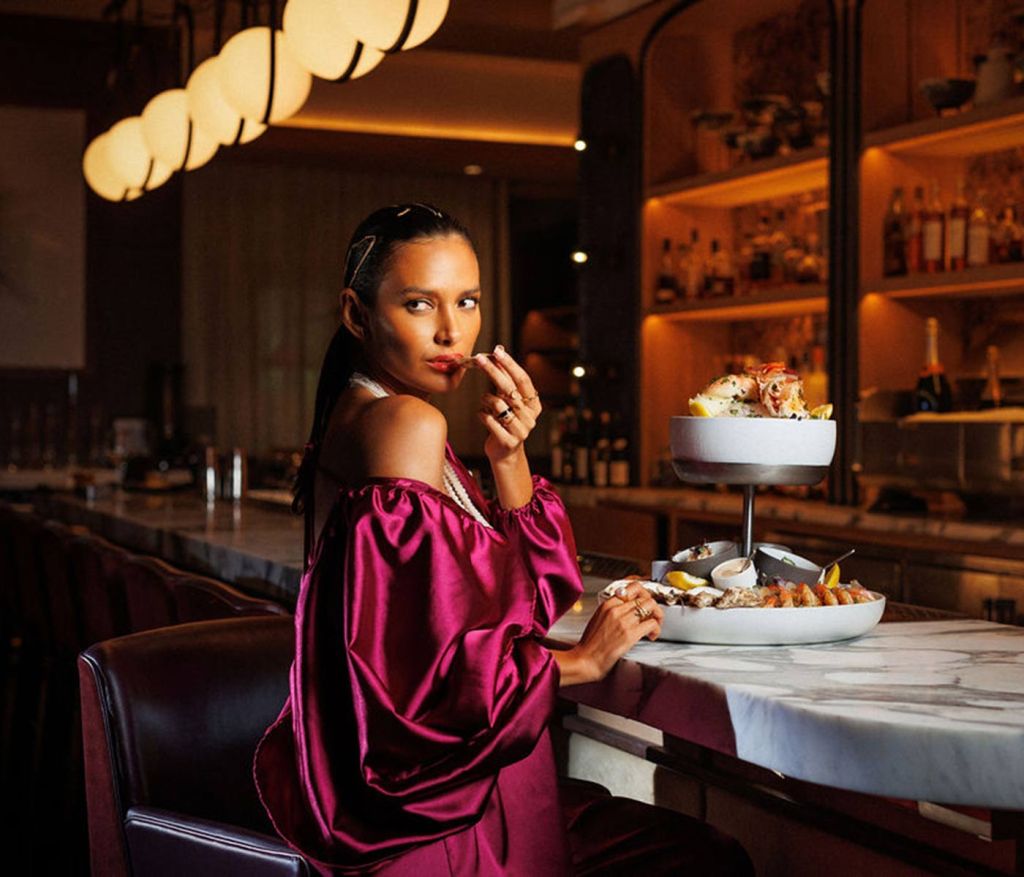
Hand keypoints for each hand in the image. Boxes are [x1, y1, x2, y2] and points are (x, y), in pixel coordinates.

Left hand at [473, 345, 541, 464]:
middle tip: (480, 359)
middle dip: (493, 371)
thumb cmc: (505, 422)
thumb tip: (498, 353)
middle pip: (510, 389)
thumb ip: (505, 382)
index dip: (510, 364)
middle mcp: (530, 416)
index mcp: (534, 404)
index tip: (497, 351)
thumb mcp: (508, 402)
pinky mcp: (509, 441)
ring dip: (486, 400)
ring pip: (498, 404)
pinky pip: (490, 420)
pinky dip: (482, 415)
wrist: (505, 453)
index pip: (523, 380)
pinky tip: (483, 415)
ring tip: (485, 404)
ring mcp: (522, 430)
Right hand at [569, 582, 662, 683]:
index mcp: (607, 604)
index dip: (643, 595)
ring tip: (654, 625)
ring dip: (657, 615)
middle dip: (652, 605)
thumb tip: (629, 611)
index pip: (631, 588)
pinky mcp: (630, 634)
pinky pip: (652, 623)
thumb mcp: (598, 619)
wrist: (585, 660)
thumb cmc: (590, 644)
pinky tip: (652, 636)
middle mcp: (616, 609)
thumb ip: (613, 611)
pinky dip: (657, 629)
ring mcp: (623, 620)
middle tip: (653, 615)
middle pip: (644, 596)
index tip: (646, 602)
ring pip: (651, 605)